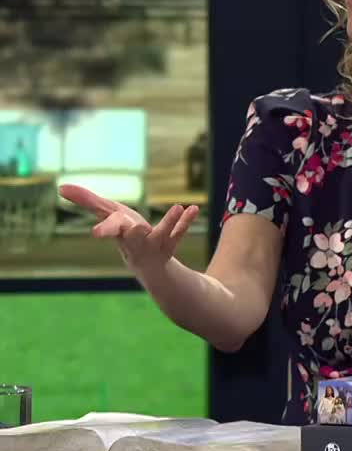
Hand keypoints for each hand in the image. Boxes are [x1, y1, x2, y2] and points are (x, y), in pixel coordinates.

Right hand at [59, 184, 198, 275]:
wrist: (146, 263)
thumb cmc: (123, 233)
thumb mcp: (107, 214)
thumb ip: (86, 201)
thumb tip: (60, 186)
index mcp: (118, 233)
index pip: (110, 230)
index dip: (103, 231)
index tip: (95, 233)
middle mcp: (135, 241)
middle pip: (134, 237)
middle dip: (135, 233)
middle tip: (139, 226)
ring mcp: (154, 244)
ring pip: (161, 235)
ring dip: (169, 222)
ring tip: (177, 206)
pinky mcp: (171, 243)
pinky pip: (179, 232)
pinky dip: (185, 221)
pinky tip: (193, 208)